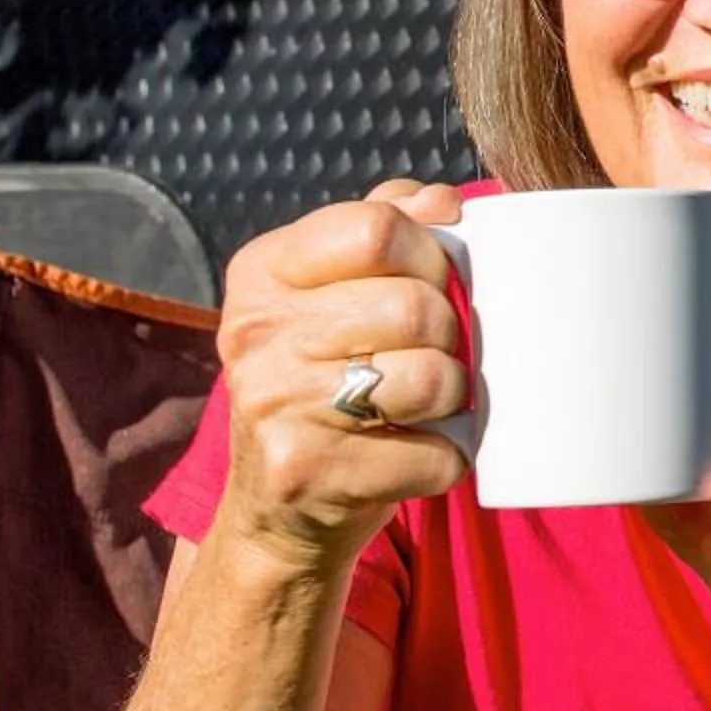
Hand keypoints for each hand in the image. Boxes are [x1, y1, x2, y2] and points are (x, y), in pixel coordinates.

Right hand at [212, 180, 469, 576]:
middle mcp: (254, 332)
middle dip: (450, 333)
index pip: (377, 229)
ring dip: (456, 396)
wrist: (279, 508)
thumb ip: (390, 228)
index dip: (431, 253)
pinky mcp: (306, 472)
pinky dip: (448, 458)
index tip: (431, 281)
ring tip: (427, 403)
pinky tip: (414, 451)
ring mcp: (273, 404)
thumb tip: (445, 201)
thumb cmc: (331, 378)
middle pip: (416, 306)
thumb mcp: (336, 291)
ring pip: (434, 378)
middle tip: (431, 354)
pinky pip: (436, 454)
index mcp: (263, 271)